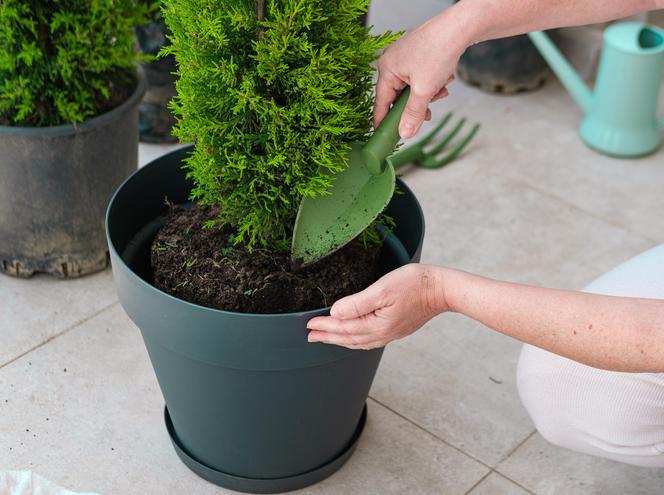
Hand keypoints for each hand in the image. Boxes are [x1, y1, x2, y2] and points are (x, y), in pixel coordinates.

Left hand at [307, 264, 448, 349]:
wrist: (442, 289)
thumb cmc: (415, 285)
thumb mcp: (382, 289)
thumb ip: (357, 303)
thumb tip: (335, 312)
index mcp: (376, 325)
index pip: (343, 327)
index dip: (324, 326)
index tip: (308, 325)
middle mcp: (382, 333)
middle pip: (348, 338)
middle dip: (328, 337)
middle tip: (310, 336)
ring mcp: (390, 333)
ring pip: (358, 341)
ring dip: (340, 340)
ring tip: (326, 339)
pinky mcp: (396, 329)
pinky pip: (369, 340)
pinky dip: (356, 339)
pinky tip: (354, 336)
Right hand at [374, 10, 469, 137]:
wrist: (461, 27)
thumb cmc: (438, 50)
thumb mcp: (424, 90)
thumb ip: (412, 114)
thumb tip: (405, 133)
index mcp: (387, 70)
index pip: (381, 103)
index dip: (384, 122)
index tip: (386, 138)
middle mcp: (393, 63)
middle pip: (399, 97)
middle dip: (417, 105)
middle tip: (427, 114)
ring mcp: (405, 58)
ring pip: (413, 89)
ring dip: (428, 94)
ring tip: (441, 90)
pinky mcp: (419, 56)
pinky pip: (422, 78)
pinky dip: (433, 83)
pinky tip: (445, 79)